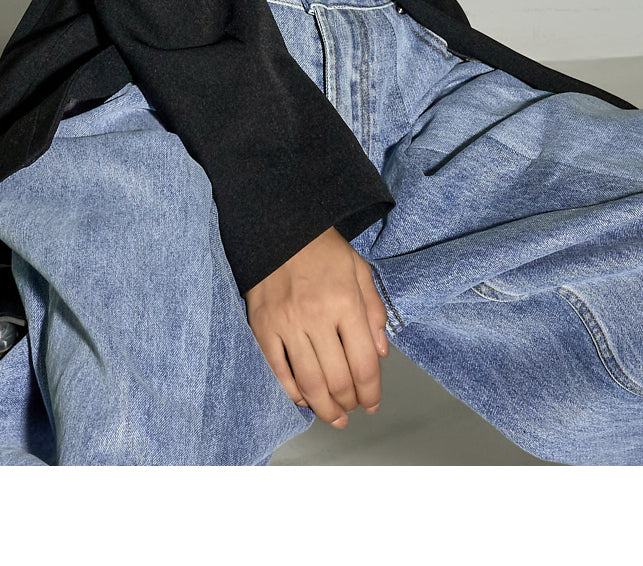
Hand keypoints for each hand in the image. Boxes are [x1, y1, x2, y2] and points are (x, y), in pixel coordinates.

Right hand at [244, 226, 388, 428]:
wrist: (280, 227)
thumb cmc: (323, 249)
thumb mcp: (359, 270)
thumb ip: (374, 311)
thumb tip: (380, 354)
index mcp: (345, 302)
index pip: (364, 364)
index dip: (371, 393)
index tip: (372, 403)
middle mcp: (316, 316)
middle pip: (337, 380)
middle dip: (349, 403)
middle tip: (353, 409)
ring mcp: (286, 323)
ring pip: (308, 383)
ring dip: (324, 408)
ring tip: (333, 415)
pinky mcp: (263, 326)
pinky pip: (277, 370)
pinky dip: (292, 392)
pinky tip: (304, 399)